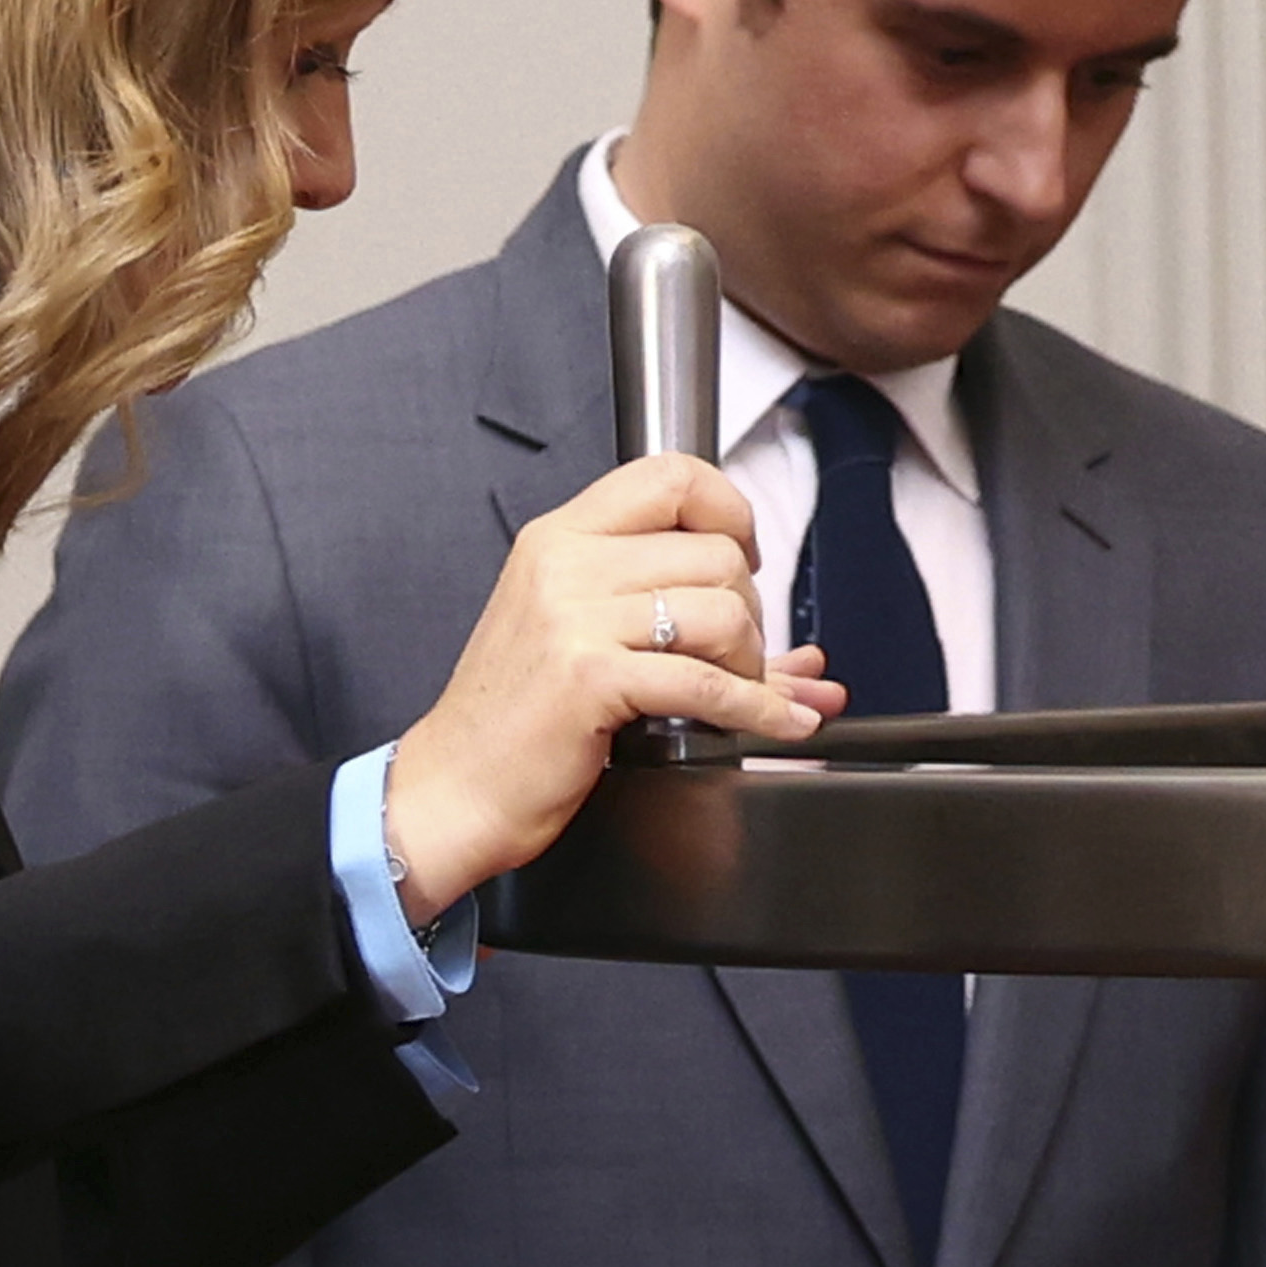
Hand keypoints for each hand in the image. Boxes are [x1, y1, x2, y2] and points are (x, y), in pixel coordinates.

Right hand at [377, 449, 832, 924]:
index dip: (730, 512)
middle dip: (749, 612)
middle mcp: (564, 563)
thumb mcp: (589, 648)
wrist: (452, 790)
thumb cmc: (516, 724)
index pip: (671, 476)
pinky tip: (775, 725)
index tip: (743, 560)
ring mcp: (573, 617)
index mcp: (559, 539)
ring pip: (721, 609)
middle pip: (715, 551)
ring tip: (733, 693)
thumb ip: (694, 636)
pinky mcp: (589, 678)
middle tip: (735, 658)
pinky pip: (707, 682)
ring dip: (750, 662)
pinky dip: (758, 710)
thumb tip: (813, 666)